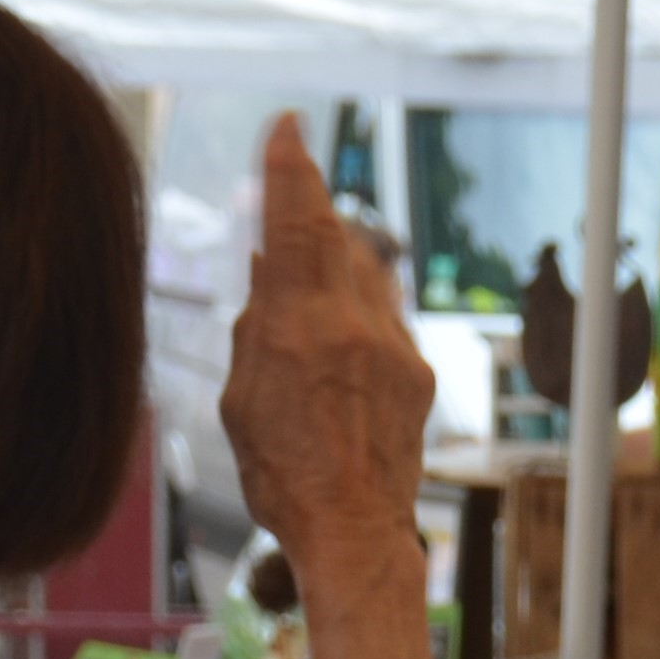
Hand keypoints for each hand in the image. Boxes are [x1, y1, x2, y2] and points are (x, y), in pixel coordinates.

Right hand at [221, 114, 432, 578]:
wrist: (353, 531)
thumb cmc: (283, 475)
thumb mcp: (243, 395)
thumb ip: (258, 324)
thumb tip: (268, 265)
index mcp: (301, 328)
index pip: (297, 224)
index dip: (291, 169)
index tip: (289, 126)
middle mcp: (355, 327)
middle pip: (337, 240)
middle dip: (311, 214)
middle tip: (289, 195)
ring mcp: (393, 349)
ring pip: (365, 277)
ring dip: (336, 266)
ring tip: (306, 290)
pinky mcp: (417, 374)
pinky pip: (384, 320)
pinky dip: (357, 313)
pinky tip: (336, 339)